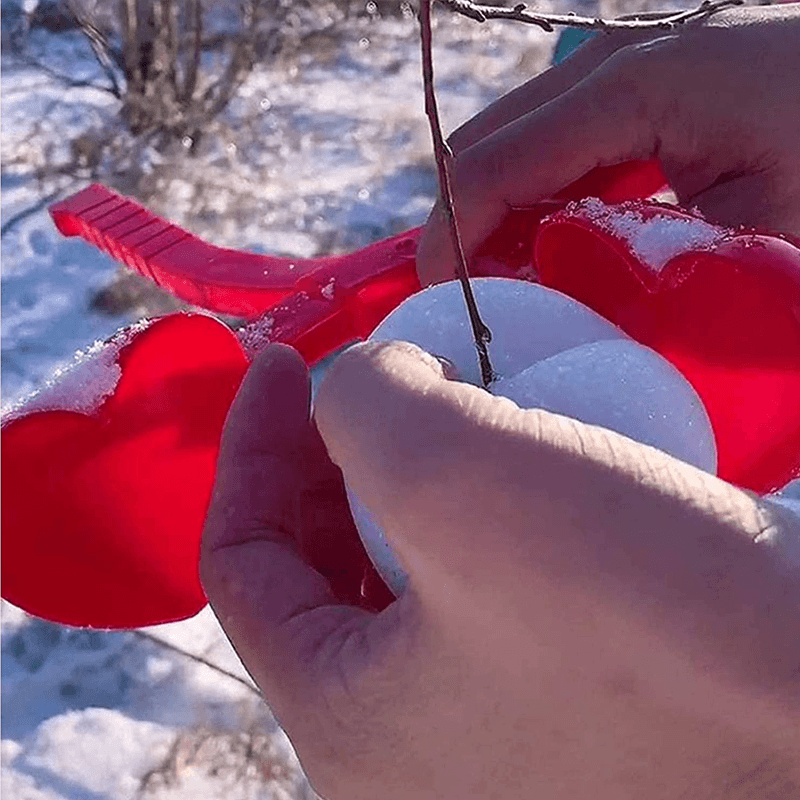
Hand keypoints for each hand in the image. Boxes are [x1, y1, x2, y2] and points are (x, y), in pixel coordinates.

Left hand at [201, 343, 799, 799]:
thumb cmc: (643, 609)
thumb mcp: (460, 476)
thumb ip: (364, 408)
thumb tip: (361, 387)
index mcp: (349, 724)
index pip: (242, 564)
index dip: (249, 445)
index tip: (286, 361)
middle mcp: (408, 745)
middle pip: (316, 569)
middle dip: (330, 458)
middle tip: (368, 372)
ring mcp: (488, 727)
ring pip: (400, 573)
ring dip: (409, 475)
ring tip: (443, 395)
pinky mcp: (559, 694)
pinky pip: (480, 586)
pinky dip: (478, 509)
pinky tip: (517, 449)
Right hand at [417, 3, 799, 285]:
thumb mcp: (750, 234)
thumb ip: (642, 266)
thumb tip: (552, 300)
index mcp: (630, 90)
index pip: (495, 165)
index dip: (455, 238)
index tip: (444, 303)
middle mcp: (607, 66)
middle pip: (484, 147)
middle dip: (462, 227)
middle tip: (470, 300)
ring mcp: (615, 70)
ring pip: (509, 145)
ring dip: (494, 215)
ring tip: (506, 282)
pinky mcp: (627, 90)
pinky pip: (547, 145)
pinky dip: (530, 198)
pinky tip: (546, 245)